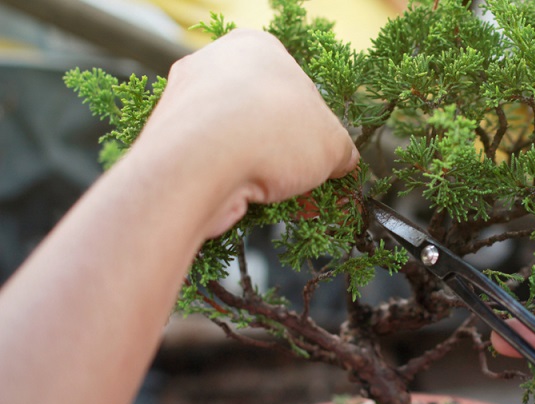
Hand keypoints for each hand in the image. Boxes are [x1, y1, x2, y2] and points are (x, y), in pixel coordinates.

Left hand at [133, 28, 358, 236]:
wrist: (198, 166)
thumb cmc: (267, 134)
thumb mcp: (332, 144)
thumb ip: (341, 151)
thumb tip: (343, 161)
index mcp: (256, 47)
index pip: (299, 90)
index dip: (316, 131)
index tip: (323, 157)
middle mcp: (214, 66)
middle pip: (267, 119)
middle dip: (289, 156)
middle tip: (306, 182)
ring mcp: (186, 104)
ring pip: (240, 144)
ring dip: (264, 173)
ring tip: (283, 198)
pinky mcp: (169, 142)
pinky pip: (214, 164)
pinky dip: (234, 183)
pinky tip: (251, 201)